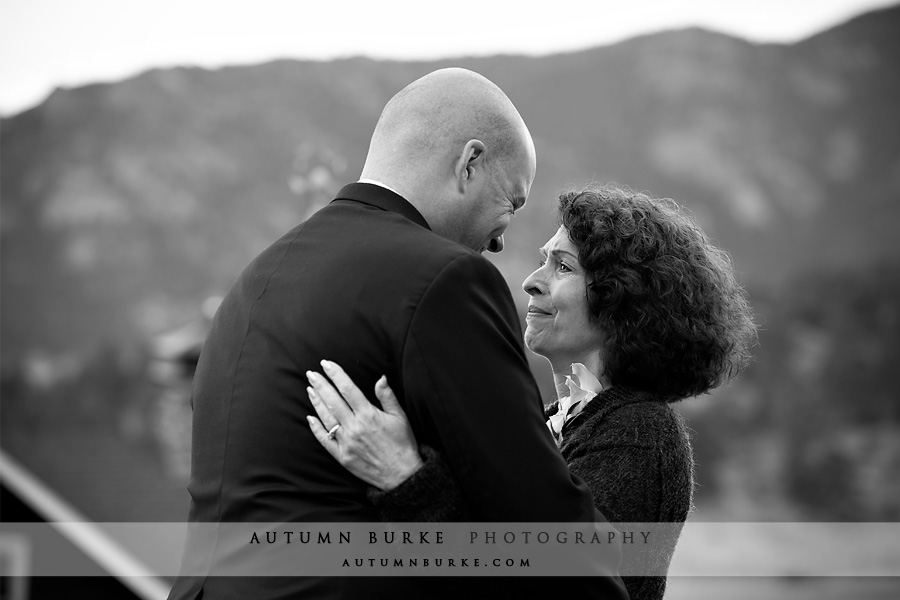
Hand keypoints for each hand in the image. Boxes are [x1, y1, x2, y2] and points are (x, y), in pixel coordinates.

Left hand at [305, 360, 422, 490]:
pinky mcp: (342, 456)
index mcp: (369, 415)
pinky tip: (310, 417)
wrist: (401, 475)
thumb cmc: (402, 444)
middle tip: (311, 373)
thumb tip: (380, 377)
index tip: (326, 364)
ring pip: (326, 418)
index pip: (348, 389)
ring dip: (316, 402)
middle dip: (320, 385)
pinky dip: (316, 428)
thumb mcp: (399, 417)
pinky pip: (325, 440)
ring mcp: (346, 442)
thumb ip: (387, 396)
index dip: (336, 374)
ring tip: (309, 389)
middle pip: (333, 401)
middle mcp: (355, 427)